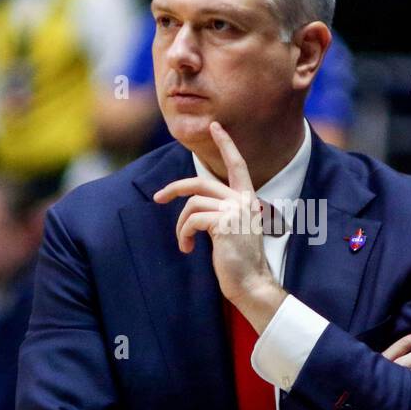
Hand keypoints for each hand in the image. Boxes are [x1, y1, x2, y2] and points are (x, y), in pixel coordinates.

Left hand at [153, 121, 284, 330]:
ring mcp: (234, 211)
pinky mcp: (223, 224)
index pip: (237, 164)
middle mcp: (243, 200)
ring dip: (181, 225)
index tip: (216, 126)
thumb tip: (194, 207)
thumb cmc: (240, 261)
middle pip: (201, 182)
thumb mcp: (234, 230)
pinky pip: (191, 220)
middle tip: (158, 197)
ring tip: (184, 242)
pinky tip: (188, 248)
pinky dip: (183, 234)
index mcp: (248, 199)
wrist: (251, 283)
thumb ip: (222, 212)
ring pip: (193, 204)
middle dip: (175, 188)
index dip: (226, 143)